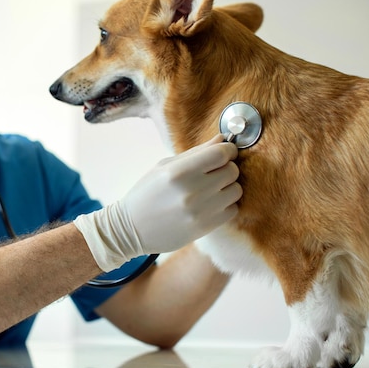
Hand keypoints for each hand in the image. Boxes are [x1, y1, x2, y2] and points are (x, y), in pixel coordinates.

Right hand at [74, 135, 241, 271]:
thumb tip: (223, 139)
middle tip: (213, 172)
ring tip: (211, 189)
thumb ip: (196, 152)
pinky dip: (225, 205)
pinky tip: (210, 204)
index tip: (223, 152)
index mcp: (179, 171)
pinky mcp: (206, 227)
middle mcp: (192, 191)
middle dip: (226, 168)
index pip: (221, 153)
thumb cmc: (147, 193)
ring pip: (236, 190)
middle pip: (232, 171)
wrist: (132, 229)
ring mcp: (200, 211)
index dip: (227, 150)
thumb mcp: (164, 166)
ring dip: (227, 187)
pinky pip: (232, 210)